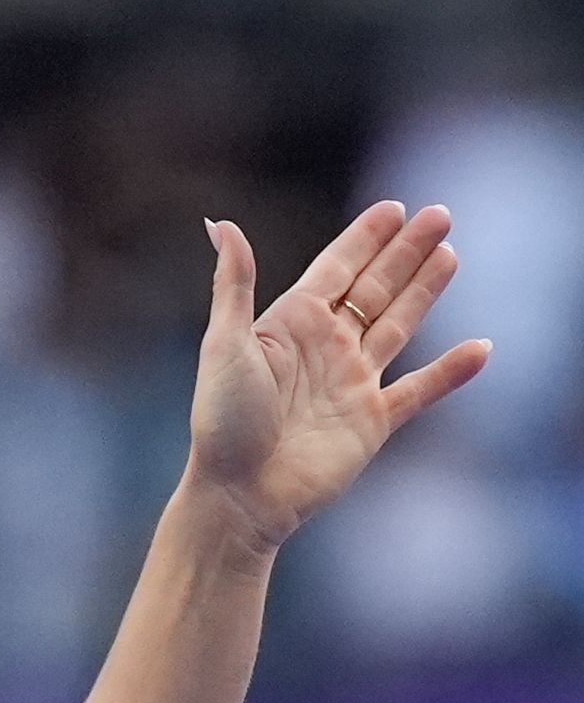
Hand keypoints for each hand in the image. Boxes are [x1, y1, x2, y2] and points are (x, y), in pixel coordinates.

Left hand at [189, 200, 490, 549]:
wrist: (239, 493)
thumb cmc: (222, 422)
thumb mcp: (224, 345)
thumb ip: (234, 284)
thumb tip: (222, 225)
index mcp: (290, 325)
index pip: (336, 268)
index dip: (365, 238)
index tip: (393, 209)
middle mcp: (325, 348)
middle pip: (375, 288)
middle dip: (406, 252)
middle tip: (440, 215)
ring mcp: (351, 383)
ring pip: (398, 325)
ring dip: (425, 291)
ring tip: (451, 254)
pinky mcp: (371, 421)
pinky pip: (419, 390)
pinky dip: (450, 372)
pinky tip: (480, 349)